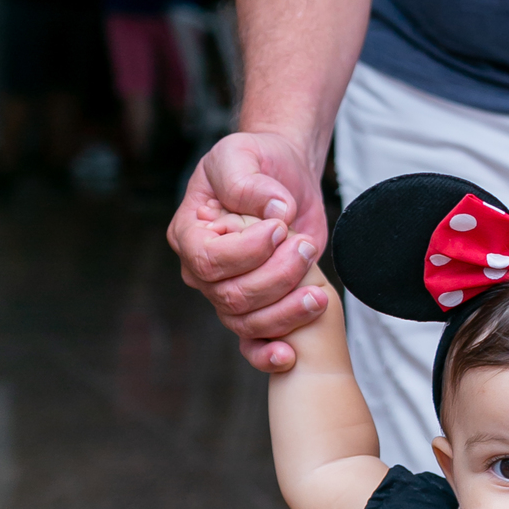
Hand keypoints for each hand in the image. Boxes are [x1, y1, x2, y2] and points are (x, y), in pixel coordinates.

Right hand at [167, 132, 330, 371]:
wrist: (283, 175)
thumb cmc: (256, 160)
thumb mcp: (244, 154)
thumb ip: (249, 181)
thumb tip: (274, 212)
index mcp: (190, 234)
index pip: (209, 261)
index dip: (248, 252)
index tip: (280, 227)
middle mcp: (204, 270)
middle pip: (233, 296)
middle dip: (277, 277)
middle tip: (304, 244)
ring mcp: (229, 291)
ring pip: (248, 322)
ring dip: (287, 311)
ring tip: (318, 291)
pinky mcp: (259, 304)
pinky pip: (253, 341)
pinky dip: (268, 354)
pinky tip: (290, 355)